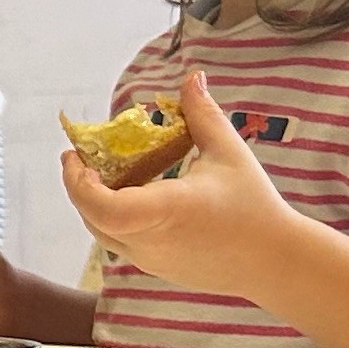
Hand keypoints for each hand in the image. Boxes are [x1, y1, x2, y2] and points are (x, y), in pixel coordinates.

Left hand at [64, 71, 303, 300]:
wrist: (274, 261)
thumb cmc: (254, 205)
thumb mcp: (229, 153)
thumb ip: (203, 114)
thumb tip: (191, 78)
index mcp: (167, 211)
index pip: (103, 208)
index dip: (77, 183)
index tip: (74, 156)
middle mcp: (150, 242)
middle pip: (92, 218)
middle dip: (79, 186)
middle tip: (83, 157)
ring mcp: (151, 261)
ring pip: (103, 233)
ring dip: (94, 204)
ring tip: (104, 174)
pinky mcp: (156, 270)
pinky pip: (121, 243)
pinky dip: (114, 219)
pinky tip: (132, 196)